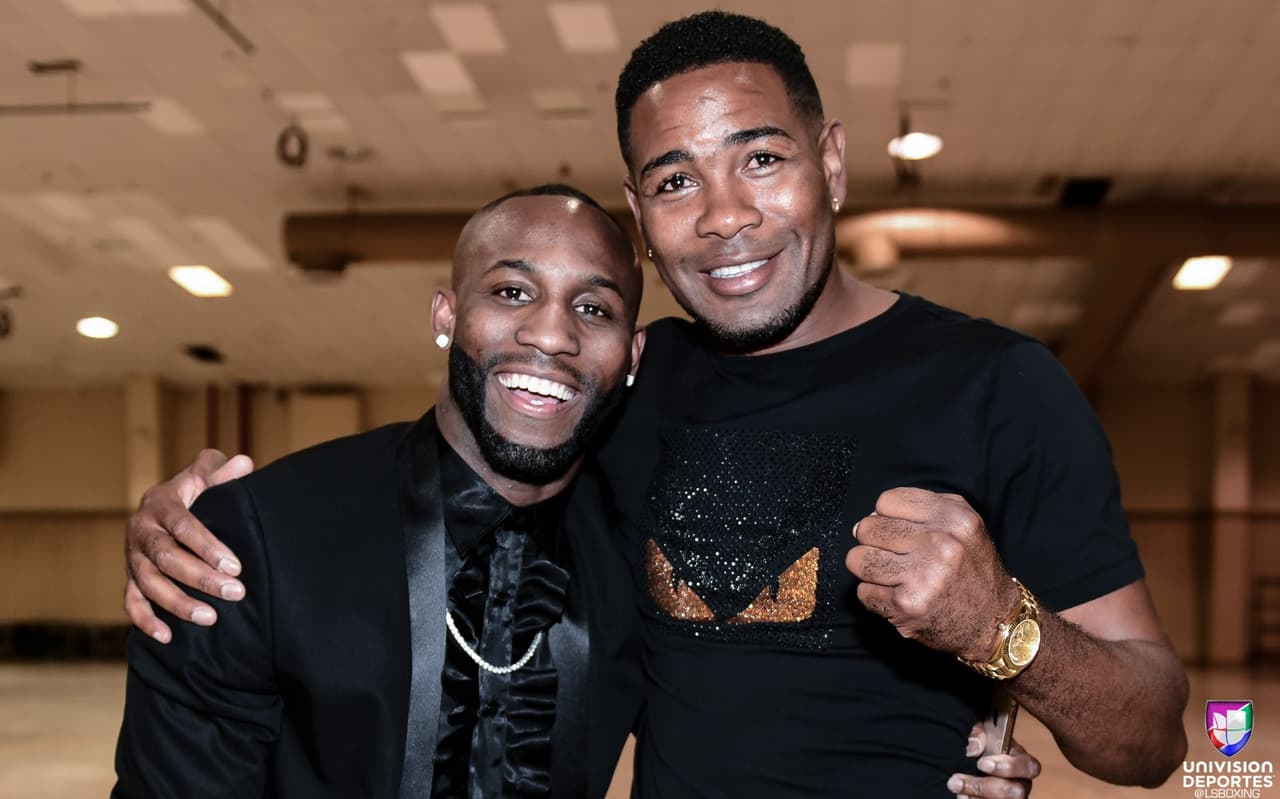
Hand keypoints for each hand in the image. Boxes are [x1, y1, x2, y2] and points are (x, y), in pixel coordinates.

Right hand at [123, 449, 253, 642]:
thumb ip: (223, 471)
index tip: (235, 565)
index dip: (208, 546)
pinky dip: (145, 621)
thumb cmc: (197, 489)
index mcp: (160, 503)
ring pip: (149, 584)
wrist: (169, 504)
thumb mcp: (207, 474)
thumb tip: (243, 464)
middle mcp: (141, 530)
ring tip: (211, 618)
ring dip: (178, 603)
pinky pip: (131, 602)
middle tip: (235, 592)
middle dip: (201, 578)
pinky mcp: (130, 577)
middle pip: (167, 559)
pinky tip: (167, 637)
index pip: (183, 526)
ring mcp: (132, 556)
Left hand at [844, 487, 1018, 660]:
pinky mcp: (907, 605)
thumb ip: (925, 509)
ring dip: (869, 570)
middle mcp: (941, 544)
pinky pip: (863, 591)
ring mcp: (923, 576)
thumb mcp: (964, 526)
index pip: (886, 501)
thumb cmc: (972, 572)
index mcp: (955, 519)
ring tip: (892, 576)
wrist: (993, 623)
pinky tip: (897, 597)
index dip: (886, 517)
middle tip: (893, 557)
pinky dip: (874, 596)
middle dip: (874, 543)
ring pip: (858, 559)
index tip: (897, 532)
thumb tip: (872, 515)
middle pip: (868, 528)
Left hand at [947, 722, 1038, 797]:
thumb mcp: (979, 731)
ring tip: (957, 791)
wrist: (970, 758)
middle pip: (1016, 791)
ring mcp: (1012, 797)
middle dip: (984, 787)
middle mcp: (1021, 782)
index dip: (1008, 767)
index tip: (981, 764)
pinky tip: (962, 796)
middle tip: (957, 781)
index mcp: (1021, 760)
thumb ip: (979, 733)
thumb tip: (974, 748)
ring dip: (977, 797)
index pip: (1030, 766)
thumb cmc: (980, 743)